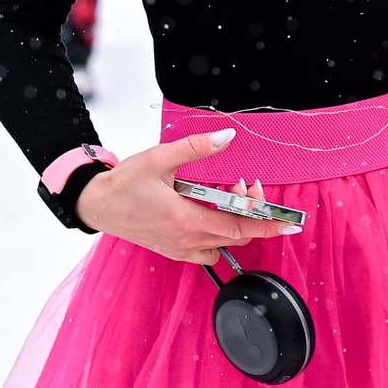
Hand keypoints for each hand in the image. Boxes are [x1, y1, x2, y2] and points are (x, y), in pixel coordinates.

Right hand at [75, 131, 298, 264]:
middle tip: (249, 185)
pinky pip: (208, 251)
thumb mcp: (159, 158)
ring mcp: (179, 249)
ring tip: (231, 195)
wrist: (97, 205)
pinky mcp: (174, 251)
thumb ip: (196, 148)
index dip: (268, 225)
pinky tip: (216, 213)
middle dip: (254, 213)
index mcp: (184, 220)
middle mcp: (185, 241)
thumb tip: (227, 137)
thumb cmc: (125, 184)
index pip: (238, 228)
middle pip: (237, 236)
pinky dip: (221, 235)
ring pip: (224, 245)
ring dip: (237, 223)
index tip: (290, 221)